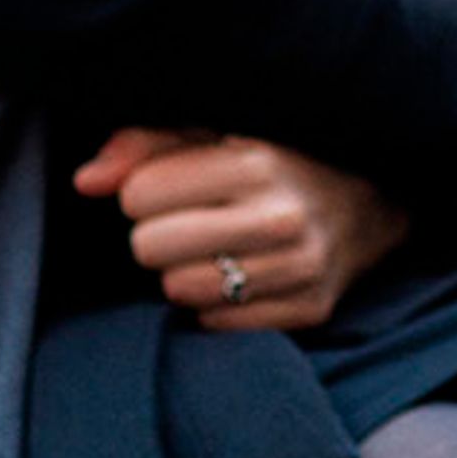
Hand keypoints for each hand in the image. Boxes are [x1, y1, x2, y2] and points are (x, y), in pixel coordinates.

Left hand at [75, 124, 412, 331]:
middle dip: (156, 235)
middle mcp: (282, 215)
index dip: (142, 192)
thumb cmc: (274, 161)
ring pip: (178, 291)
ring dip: (182, 272)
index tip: (168, 189)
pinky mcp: (310, 310)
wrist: (371, 203)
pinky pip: (215, 323)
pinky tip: (240, 276)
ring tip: (212, 249)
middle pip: (149, 247)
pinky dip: (215, 304)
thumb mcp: (215, 134)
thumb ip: (145, 146)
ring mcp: (300, 268)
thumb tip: (86, 182)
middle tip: (186, 223)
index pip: (139, 195)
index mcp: (256, 160)